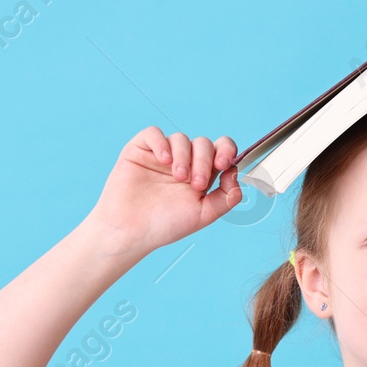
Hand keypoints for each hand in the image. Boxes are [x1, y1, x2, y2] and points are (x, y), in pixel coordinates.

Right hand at [85, 127, 242, 253]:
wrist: (131, 232)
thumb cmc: (165, 225)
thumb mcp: (203, 214)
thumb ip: (226, 197)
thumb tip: (236, 175)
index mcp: (202, 175)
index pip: (221, 151)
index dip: (227, 151)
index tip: (224, 164)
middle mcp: (184, 162)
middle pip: (203, 143)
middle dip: (204, 160)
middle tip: (196, 184)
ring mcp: (162, 155)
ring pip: (181, 138)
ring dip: (184, 156)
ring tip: (178, 177)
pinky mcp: (140, 150)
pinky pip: (154, 134)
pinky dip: (162, 143)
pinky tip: (163, 160)